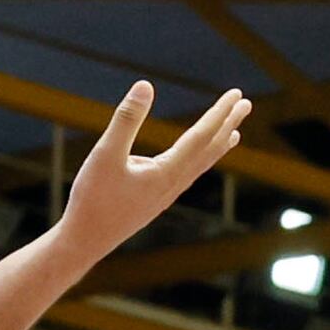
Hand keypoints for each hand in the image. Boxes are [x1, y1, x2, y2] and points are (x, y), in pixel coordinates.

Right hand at [55, 80, 248, 259]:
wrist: (84, 244)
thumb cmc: (92, 201)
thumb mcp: (105, 155)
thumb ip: (126, 120)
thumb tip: (146, 85)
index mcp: (167, 173)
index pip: (201, 136)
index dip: (220, 113)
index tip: (237, 95)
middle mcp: (173, 185)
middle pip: (208, 150)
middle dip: (227, 125)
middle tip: (245, 104)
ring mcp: (164, 195)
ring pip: (199, 166)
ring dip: (217, 146)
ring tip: (233, 134)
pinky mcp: (154, 201)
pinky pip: (185, 176)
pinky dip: (198, 162)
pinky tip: (193, 160)